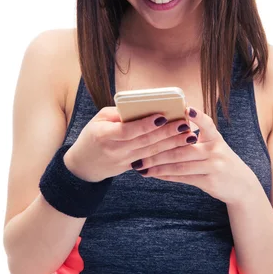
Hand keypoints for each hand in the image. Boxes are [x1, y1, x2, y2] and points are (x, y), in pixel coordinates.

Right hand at [63, 107, 195, 182]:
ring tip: (189, 136)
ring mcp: (125, 162)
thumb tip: (142, 106)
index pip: (128, 130)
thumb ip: (119, 113)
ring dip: (172, 144)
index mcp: (105, 135)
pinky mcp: (132, 168)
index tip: (162, 116)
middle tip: (185, 124)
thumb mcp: (98, 120)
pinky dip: (167, 153)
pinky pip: (152, 160)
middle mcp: (116, 150)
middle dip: (167, 133)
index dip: (146, 124)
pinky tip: (181, 147)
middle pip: (145, 142)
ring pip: (152, 152)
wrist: (83, 166)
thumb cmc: (92, 135)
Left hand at [135, 106, 255, 206]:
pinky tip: (153, 174)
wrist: (241, 185)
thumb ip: (196, 137)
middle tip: (139, 149)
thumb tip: (166, 129)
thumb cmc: (220, 160)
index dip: (197, 116)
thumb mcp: (214, 145)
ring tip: (141, 166)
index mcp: (215, 137)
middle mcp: (215, 150)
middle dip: (158, 150)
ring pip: (180, 165)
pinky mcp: (210, 181)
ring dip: (158, 166)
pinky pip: (184, 178)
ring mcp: (213, 166)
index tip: (186, 109)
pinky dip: (166, 176)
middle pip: (182, 148)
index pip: (207, 123)